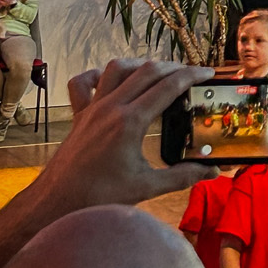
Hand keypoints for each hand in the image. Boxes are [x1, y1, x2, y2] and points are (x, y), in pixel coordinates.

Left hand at [33, 59, 213, 219]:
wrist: (57, 202)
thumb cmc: (99, 196)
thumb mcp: (146, 187)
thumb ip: (181, 177)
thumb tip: (210, 172)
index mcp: (130, 121)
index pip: (169, 86)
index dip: (192, 76)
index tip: (207, 73)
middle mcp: (111, 107)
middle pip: (147, 71)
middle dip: (173, 67)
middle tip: (190, 74)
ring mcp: (92, 108)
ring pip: (117, 68)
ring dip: (139, 65)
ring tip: (156, 72)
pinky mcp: (79, 115)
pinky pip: (83, 83)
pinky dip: (97, 75)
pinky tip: (109, 79)